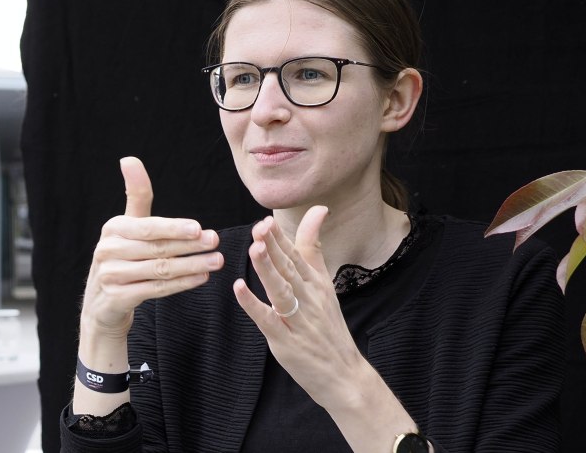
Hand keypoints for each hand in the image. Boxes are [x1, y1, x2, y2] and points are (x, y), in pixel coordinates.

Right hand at [81, 157, 222, 338]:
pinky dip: (182, 284)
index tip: (199, 228)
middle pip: (156, 249)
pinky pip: (156, 290)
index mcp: (113, 229)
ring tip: (216, 260)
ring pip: (160, 270)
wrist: (101, 304)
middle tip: (215, 242)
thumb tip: (129, 159)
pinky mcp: (118, 299)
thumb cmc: (122, 258)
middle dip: (189, 246)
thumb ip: (135, 195)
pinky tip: (202, 277)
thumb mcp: (126, 227)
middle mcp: (108, 251)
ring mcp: (111, 276)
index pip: (148, 228)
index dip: (174, 228)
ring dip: (191, 266)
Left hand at [231, 207, 367, 403]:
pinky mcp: (286, 341)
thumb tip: (318, 210)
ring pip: (281, 290)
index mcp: (317, 284)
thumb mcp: (324, 284)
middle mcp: (309, 298)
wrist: (345, 374)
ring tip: (255, 249)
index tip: (266, 219)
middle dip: (273, 246)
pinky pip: (268, 319)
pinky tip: (239, 288)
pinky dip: (253, 304)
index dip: (281, 238)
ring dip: (267, 269)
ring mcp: (298, 320)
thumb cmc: (328, 327)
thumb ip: (313, 249)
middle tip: (259, 226)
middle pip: (289, 268)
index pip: (297, 255)